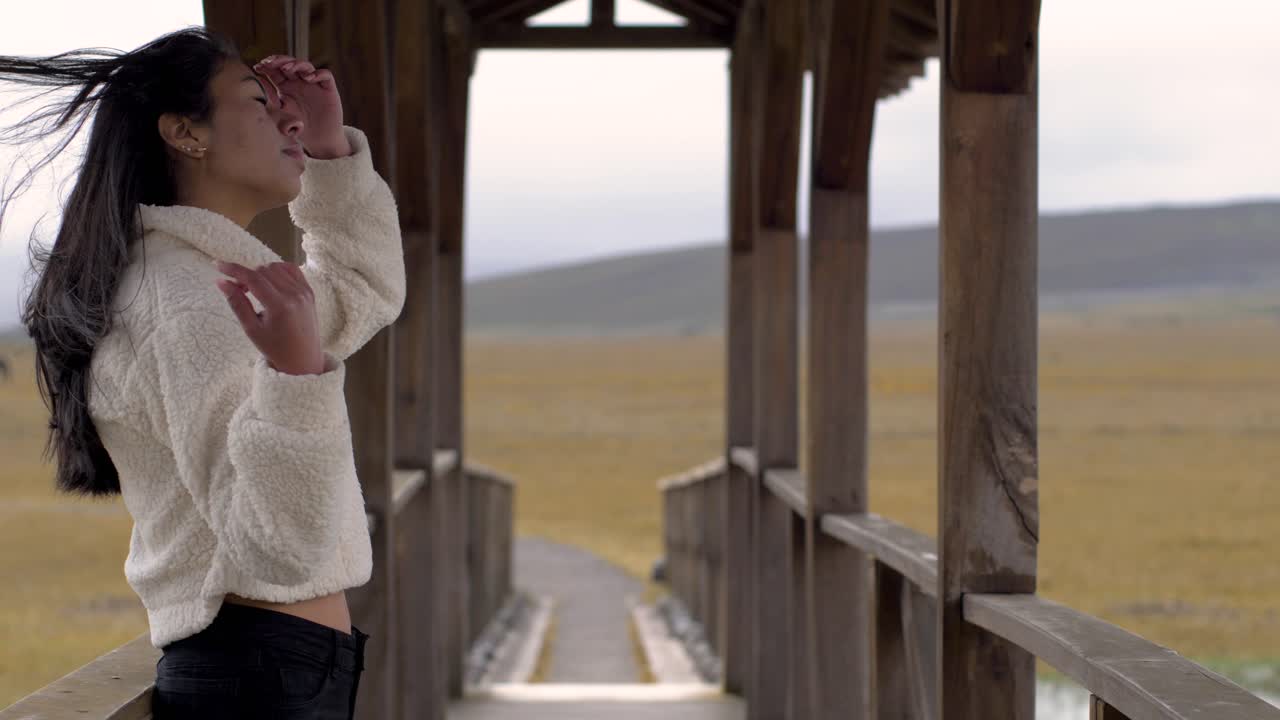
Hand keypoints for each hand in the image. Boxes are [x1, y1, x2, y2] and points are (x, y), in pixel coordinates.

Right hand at [214, 260, 325, 375]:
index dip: (234, 269)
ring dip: (260, 273)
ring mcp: (305, 292)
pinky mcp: (310, 292)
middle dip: (246, 275)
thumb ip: (237, 303)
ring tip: (252, 290)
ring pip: (276, 268)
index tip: (218, 265)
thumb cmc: (276, 348)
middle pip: (263, 270)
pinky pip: (292, 270)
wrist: (303, 360)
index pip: (254, 278)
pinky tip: (269, 282)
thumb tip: (221, 282)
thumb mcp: (252, 329)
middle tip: (237, 289)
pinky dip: (277, 271)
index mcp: (280, 306)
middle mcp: (295, 295)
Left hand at [252, 54, 349, 158]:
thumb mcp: (281, 114)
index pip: (276, 70)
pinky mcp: (328, 89)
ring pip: (306, 66)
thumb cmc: (300, 130)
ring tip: (287, 68)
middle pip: (290, 64)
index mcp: (286, 87)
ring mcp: (314, 85)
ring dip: (296, 64)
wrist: (320, 142)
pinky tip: (308, 78)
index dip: (267, 65)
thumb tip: (259, 83)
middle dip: (279, 60)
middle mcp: (300, 83)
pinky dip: (318, 74)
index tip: (258, 67)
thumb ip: (271, 100)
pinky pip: (326, 75)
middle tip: (270, 63)